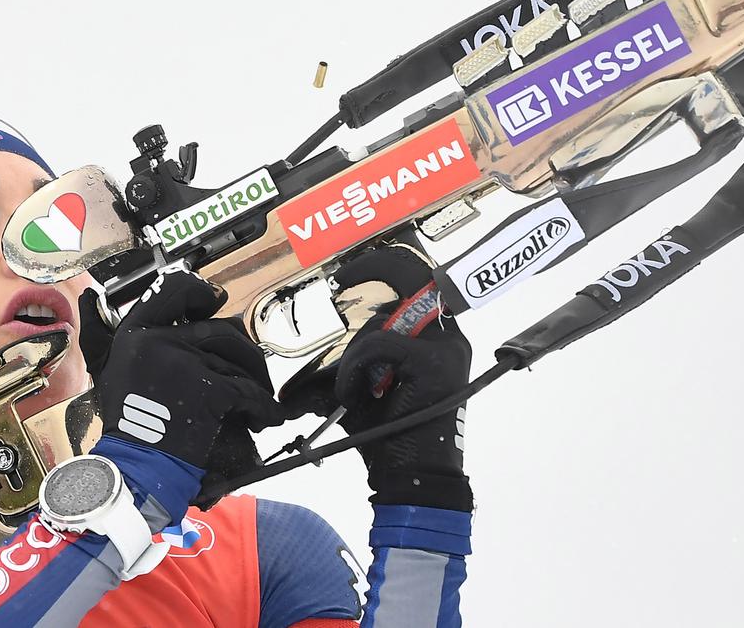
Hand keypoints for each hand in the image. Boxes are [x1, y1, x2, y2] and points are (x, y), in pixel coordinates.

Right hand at [80, 269, 285, 471]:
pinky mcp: (212, 393)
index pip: (174, 289)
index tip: (215, 299)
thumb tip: (87, 297)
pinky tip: (266, 416)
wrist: (135, 463)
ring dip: (257, 375)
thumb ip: (101, 335)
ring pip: (241, 357)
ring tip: (259, 391)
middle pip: (221, 328)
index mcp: (136, 333)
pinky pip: (250, 391)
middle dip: (244, 348)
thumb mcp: (105, 369)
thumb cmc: (123, 422)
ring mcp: (189, 366)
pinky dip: (264, 406)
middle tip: (249, 361)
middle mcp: (163, 342)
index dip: (201, 291)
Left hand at [280, 246, 473, 509]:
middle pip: (393, 297)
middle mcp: (446, 335)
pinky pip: (377, 345)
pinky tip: (354, 396)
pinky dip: (354, 371)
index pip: (413, 278)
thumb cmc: (387, 436)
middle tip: (339, 304)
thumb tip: (297, 365)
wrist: (410, 479)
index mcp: (434, 338)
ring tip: (352, 395)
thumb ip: (340, 366)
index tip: (346, 273)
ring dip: (351, 361)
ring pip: (378, 326)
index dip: (381, 264)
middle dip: (363, 300)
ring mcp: (446, 346)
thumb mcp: (356, 392)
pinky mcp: (434, 361)